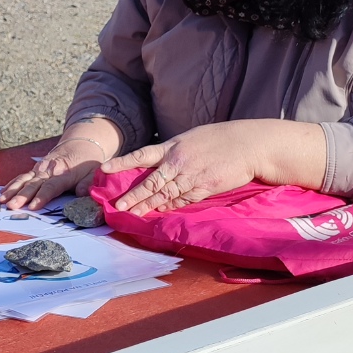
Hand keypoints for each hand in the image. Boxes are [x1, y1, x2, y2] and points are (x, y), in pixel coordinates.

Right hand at [0, 138, 102, 211]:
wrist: (80, 145)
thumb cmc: (87, 163)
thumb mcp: (94, 172)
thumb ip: (88, 183)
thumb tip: (83, 193)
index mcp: (63, 173)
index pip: (50, 187)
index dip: (42, 197)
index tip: (33, 207)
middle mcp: (48, 170)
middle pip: (33, 184)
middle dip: (21, 196)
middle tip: (11, 206)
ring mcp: (39, 169)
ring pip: (23, 180)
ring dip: (12, 190)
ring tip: (2, 200)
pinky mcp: (34, 169)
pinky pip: (21, 177)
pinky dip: (11, 184)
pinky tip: (2, 192)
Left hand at [101, 119, 325, 215]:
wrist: (249, 145)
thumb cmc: (219, 140)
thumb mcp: (191, 138)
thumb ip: (172, 150)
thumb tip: (156, 161)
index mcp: (172, 146)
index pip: (141, 155)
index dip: (122, 162)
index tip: (103, 168)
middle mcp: (178, 162)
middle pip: (151, 181)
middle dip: (133, 195)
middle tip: (117, 205)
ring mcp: (191, 177)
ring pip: (165, 195)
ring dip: (148, 205)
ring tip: (132, 213)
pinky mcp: (204, 189)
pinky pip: (183, 200)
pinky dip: (170, 207)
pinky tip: (158, 212)